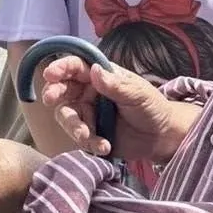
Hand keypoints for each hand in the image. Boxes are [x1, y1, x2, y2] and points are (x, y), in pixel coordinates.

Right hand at [40, 57, 199, 162]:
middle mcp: (88, 92)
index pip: (76, 66)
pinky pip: (80, 136)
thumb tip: (95, 70)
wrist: (161, 137)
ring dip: (73, 125)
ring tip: (85, 136)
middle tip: (51, 99)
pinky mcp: (90, 133)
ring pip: (67, 115)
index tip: (50, 74)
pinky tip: (104, 146)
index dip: (61, 67)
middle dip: (55, 93)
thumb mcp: (138, 94)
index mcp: (100, 75)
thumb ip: (116, 85)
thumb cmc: (152, 107)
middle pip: (63, 89)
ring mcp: (88, 113)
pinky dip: (89, 142)